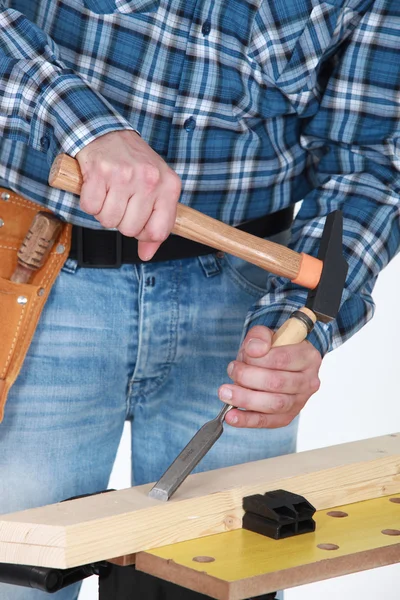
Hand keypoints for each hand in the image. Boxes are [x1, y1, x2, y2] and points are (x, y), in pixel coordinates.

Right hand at [76, 130, 180, 259]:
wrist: (106, 131)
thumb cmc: (133, 164)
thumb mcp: (155, 189)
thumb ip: (155, 223)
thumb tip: (146, 255)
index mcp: (169, 186)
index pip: (159, 232)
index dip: (143, 234)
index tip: (137, 222)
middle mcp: (149, 180)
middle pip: (130, 229)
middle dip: (120, 221)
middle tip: (119, 200)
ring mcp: (124, 175)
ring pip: (109, 221)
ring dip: (104, 211)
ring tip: (108, 192)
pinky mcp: (99, 171)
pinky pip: (90, 207)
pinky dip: (89, 201)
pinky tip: (96, 186)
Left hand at [218, 325, 321, 427]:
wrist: (278, 366)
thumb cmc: (272, 350)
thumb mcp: (266, 335)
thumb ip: (260, 336)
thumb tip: (254, 350)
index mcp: (308, 357)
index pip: (282, 359)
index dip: (258, 359)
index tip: (244, 355)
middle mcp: (308, 381)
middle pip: (277, 383)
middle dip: (248, 378)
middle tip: (231, 370)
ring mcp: (300, 402)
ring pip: (274, 404)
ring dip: (246, 399)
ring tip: (225, 392)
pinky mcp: (287, 417)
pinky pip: (267, 422)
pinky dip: (247, 420)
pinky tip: (231, 416)